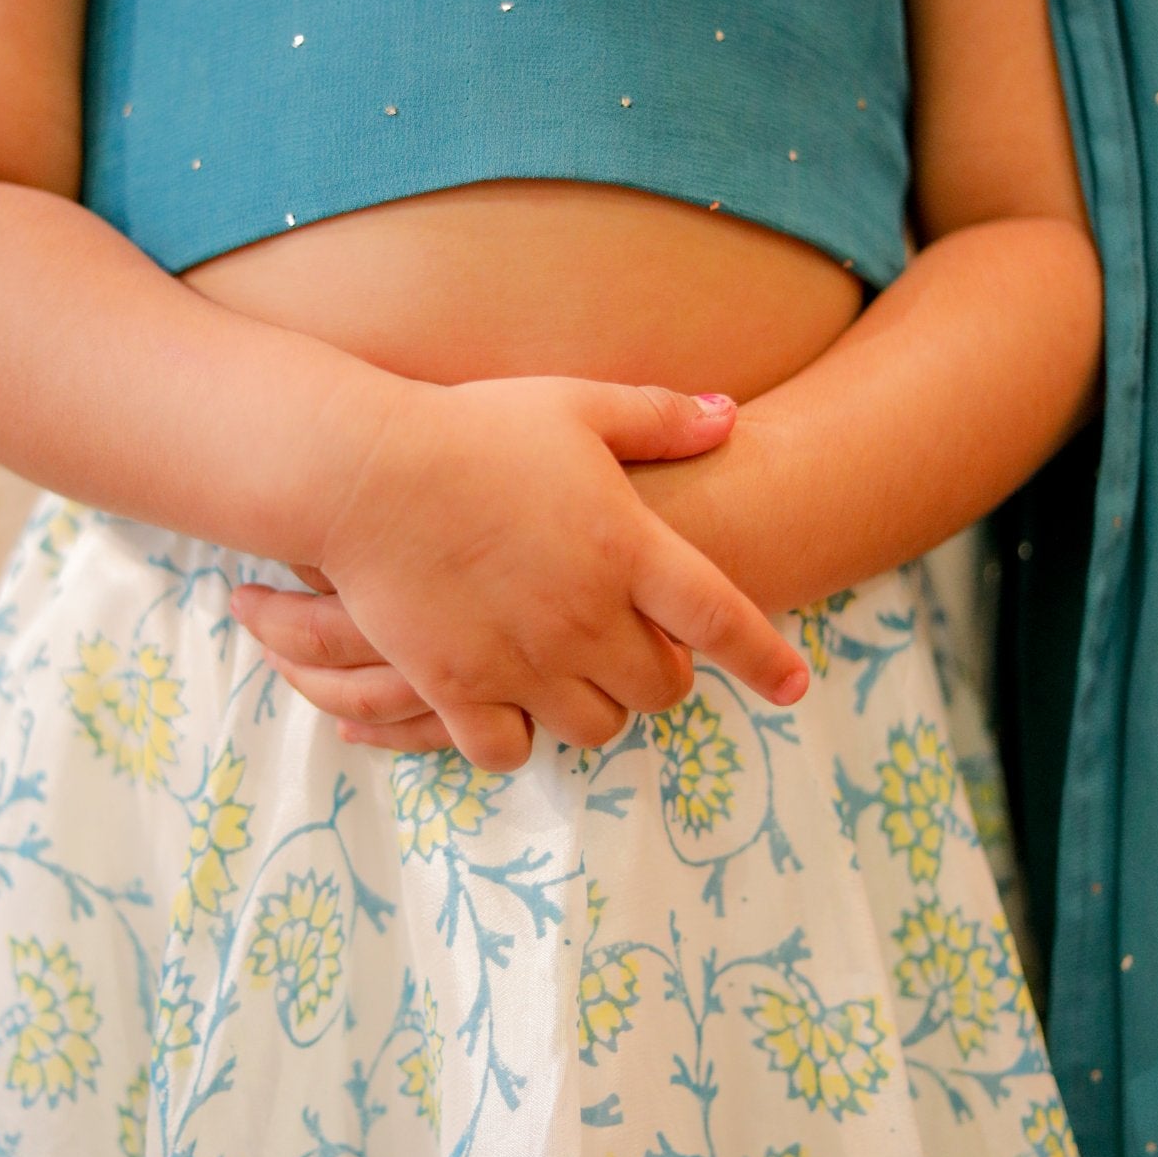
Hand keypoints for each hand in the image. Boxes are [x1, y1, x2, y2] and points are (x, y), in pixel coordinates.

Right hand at [234, 381, 807, 765]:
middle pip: (661, 689)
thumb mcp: (575, 405)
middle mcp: (587, 618)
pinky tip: (508, 704)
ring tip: (574, 674)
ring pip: (594, 727)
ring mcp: (524, 661)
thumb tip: (732, 418)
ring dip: (595, 707)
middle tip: (637, 649)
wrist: (364, 471)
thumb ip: (658, 418)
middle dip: (661, 677)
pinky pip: (509, 751)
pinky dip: (517, 738)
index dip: (765, 659)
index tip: (793, 685)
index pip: (724, 621)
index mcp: (627, 549)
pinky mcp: (459, 688)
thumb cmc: (472, 428)